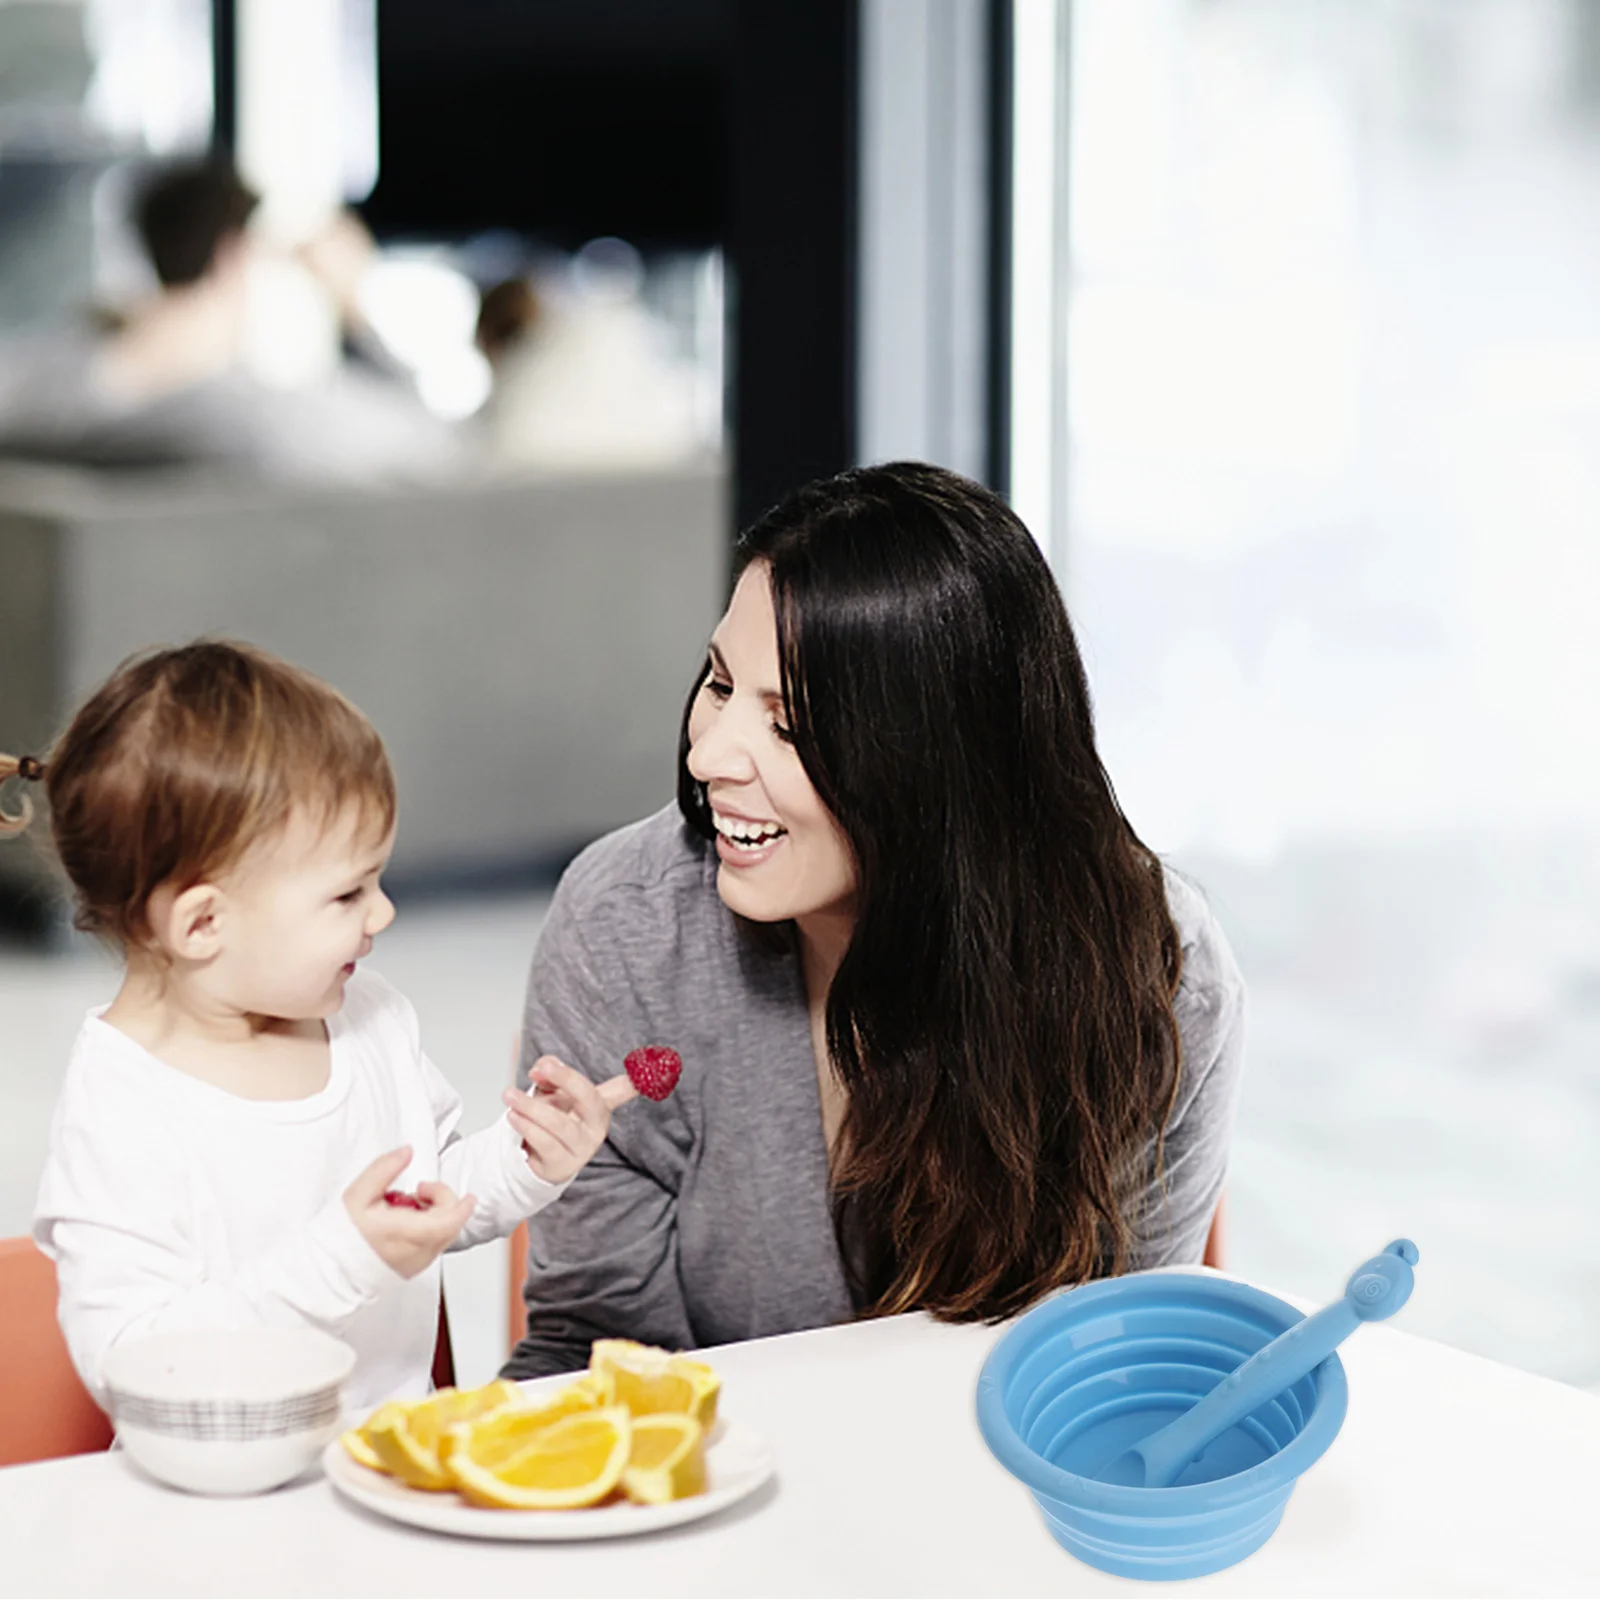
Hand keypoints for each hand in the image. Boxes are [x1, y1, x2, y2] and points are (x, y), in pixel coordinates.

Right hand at [344, 1146, 476, 1278]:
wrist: (329, 1269)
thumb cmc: (342, 1234)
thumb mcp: (359, 1194)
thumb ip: (385, 1168)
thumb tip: (406, 1152)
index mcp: (404, 1233)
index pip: (448, 1222)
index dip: (462, 1206)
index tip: (468, 1196)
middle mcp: (415, 1253)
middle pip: (450, 1225)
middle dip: (442, 1201)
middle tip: (419, 1190)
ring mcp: (415, 1264)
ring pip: (443, 1236)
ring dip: (435, 1215)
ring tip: (407, 1207)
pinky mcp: (411, 1270)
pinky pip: (433, 1246)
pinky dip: (429, 1229)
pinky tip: (406, 1222)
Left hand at [502, 1057, 636, 1185]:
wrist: (538, 1161)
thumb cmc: (552, 1120)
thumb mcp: (552, 1093)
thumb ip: (550, 1074)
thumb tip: (544, 1065)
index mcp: (599, 1105)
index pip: (621, 1088)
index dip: (638, 1077)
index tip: (659, 1063)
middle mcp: (596, 1126)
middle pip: (589, 1098)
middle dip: (566, 1079)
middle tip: (542, 1068)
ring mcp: (581, 1148)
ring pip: (559, 1124)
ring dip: (532, 1107)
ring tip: (510, 1095)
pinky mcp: (562, 1165)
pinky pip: (545, 1143)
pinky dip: (527, 1127)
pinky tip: (514, 1116)